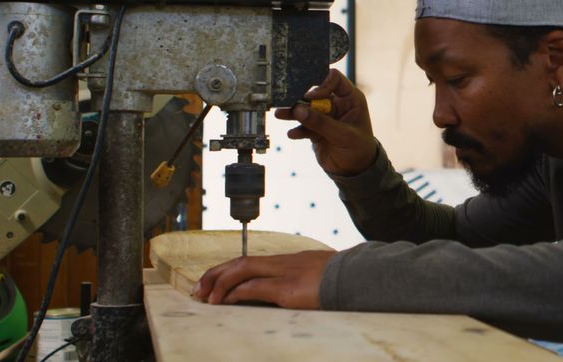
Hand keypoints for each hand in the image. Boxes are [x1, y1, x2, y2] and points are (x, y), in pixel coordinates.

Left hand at [192, 250, 335, 308]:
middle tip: (199, 288)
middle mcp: (285, 263)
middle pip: (242, 261)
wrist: (362, 278)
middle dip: (217, 273)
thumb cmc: (347, 280)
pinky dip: (234, 293)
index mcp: (292, 261)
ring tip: (206, 297)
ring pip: (243, 270)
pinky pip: (253, 287)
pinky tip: (223, 301)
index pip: (253, 261)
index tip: (214, 280)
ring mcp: (286, 274)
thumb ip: (308, 281)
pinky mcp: (288, 289)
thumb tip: (300, 294)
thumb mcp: (323, 276)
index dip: (230, 270)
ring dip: (220, 283)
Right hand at [274, 69, 377, 174]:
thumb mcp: (344, 135)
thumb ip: (322, 123)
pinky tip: (292, 134)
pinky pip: (303, 126)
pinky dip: (297, 129)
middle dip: (300, 98)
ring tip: (280, 114)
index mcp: (350, 98)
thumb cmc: (359, 148)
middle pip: (314, 94)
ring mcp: (325, 116)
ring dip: (293, 112)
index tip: (310, 96)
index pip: (334, 80)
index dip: (322, 85)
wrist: (355, 169)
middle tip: (287, 102)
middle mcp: (336, 104)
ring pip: (306, 109)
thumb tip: (299, 110)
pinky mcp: (315, 129)